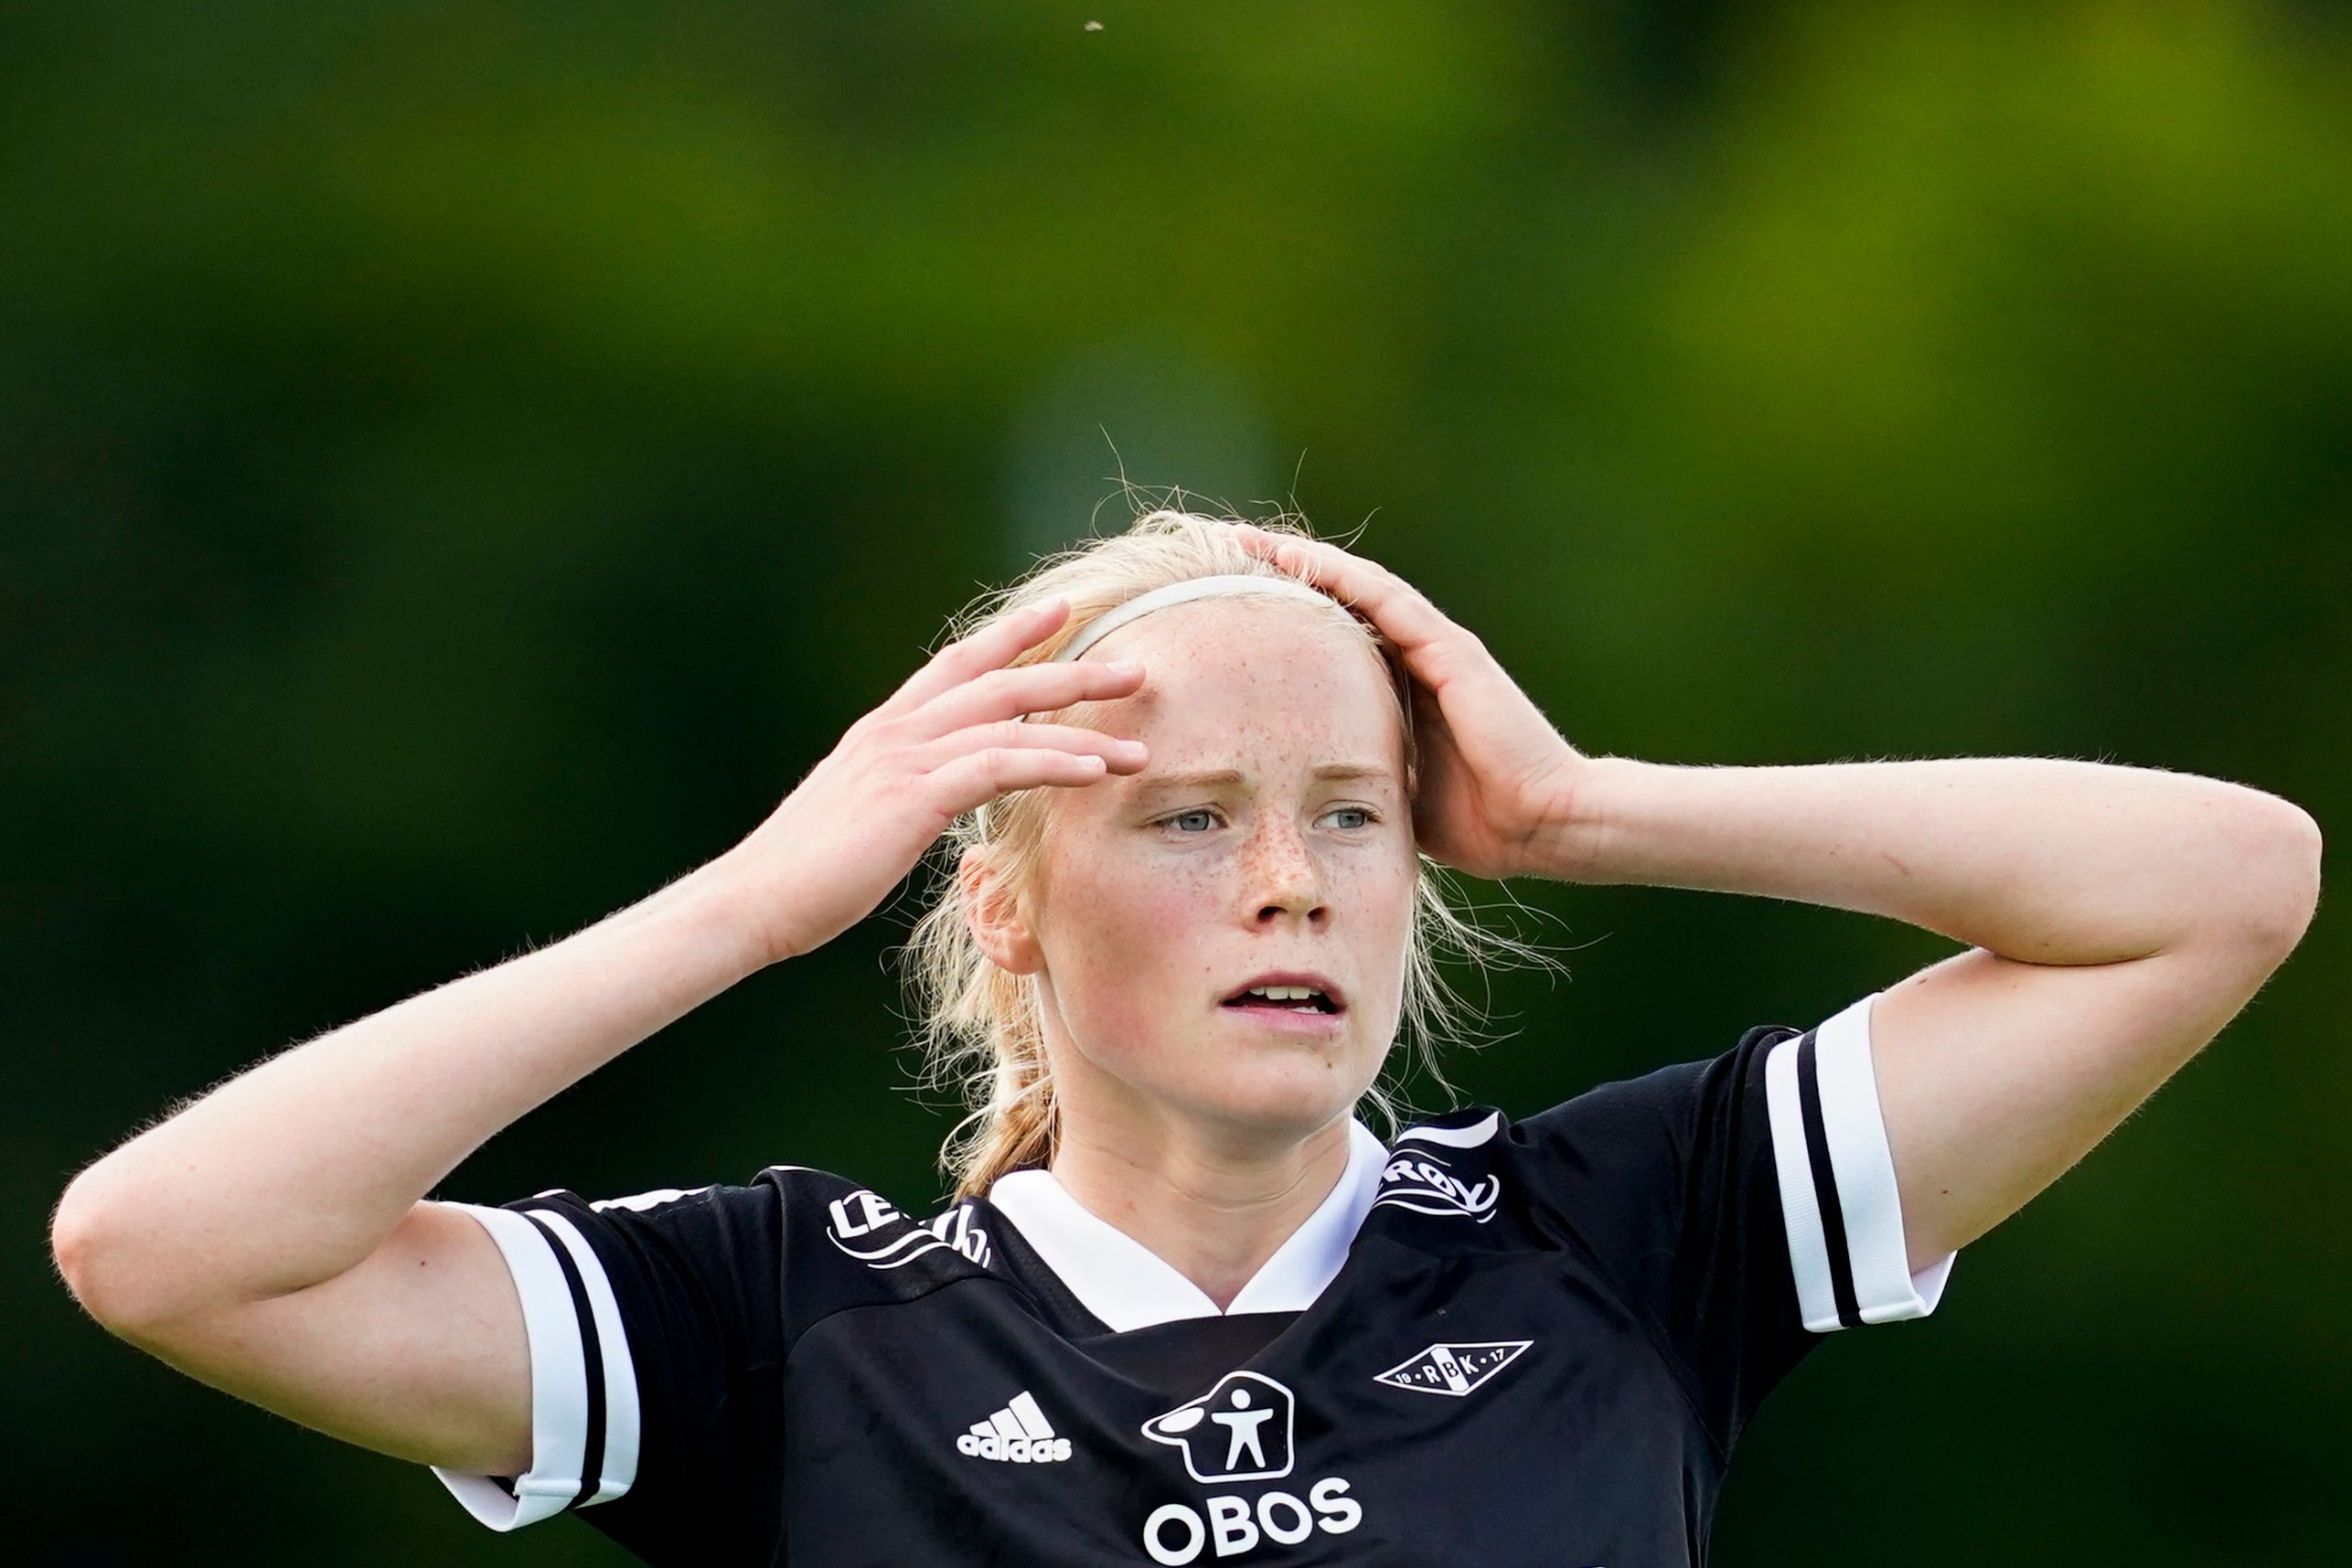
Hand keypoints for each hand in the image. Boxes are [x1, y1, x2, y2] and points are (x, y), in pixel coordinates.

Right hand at [723, 599, 1148, 963]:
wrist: (753, 899)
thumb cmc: (805, 873)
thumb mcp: (860, 816)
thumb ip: (901, 791)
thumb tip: (932, 795)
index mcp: (883, 731)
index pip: (957, 665)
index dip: (1011, 635)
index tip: (1062, 611)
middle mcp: (895, 731)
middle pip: (999, 680)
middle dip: (1071, 671)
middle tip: (1134, 667)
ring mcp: (902, 759)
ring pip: (1010, 722)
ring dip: (1082, 731)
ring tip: (1138, 747)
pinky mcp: (911, 796)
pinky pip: (999, 766)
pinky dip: (1053, 763)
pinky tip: (1095, 771)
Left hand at [1222, 524, 1590, 881]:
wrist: (1543, 823)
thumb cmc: (1480, 823)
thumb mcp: (1396, 794)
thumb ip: (1359, 776)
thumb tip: (1299, 796)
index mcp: (1405, 691)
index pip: (1335, 638)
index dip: (1286, 616)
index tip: (1228, 605)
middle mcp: (1419, 657)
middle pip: (1340, 603)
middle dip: (1283, 577)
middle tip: (1223, 555)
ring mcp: (1436, 648)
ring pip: (1356, 588)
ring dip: (1300, 561)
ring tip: (1244, 543)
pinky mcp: (1449, 650)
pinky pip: (1384, 600)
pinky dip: (1337, 576)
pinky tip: (1294, 558)